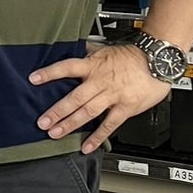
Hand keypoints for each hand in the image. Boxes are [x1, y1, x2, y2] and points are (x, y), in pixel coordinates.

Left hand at [29, 44, 170, 154]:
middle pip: (75, 97)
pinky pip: (109, 124)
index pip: (67, 67)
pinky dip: (98, 137)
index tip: (34, 79)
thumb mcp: (106, 49)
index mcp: (94, 65)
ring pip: (88, 112)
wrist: (158, 60)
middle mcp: (101, 81)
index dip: (50, 73)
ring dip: (70, 124)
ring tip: (55, 133)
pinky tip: (86, 145)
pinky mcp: (126, 107)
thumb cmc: (132, 56)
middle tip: (42, 121)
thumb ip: (88, 52)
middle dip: (57, 110)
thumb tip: (74, 47)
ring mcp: (113, 95)